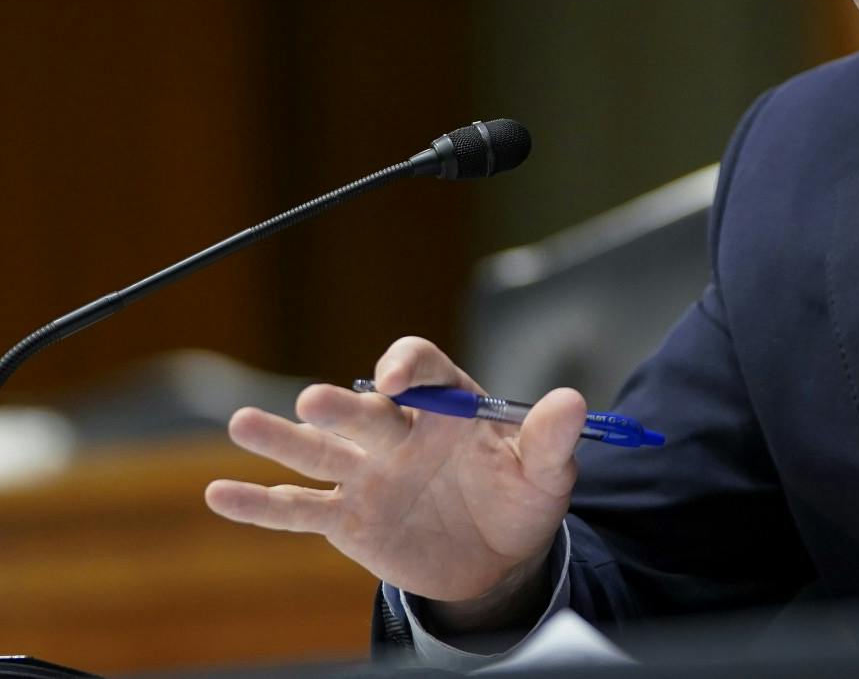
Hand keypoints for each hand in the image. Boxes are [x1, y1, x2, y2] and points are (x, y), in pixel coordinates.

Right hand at [205, 336, 584, 610]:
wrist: (499, 557)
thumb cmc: (520, 496)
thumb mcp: (547, 469)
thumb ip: (552, 437)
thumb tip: (573, 401)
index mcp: (446, 405)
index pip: (422, 370)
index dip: (407, 368)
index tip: (397, 381)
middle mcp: (398, 431)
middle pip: (364, 411)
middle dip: (342, 407)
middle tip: (316, 402)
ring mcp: (366, 474)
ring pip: (318, 452)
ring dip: (282, 439)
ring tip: (244, 424)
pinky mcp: (345, 518)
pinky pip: (298, 509)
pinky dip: (259, 503)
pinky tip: (219, 494)